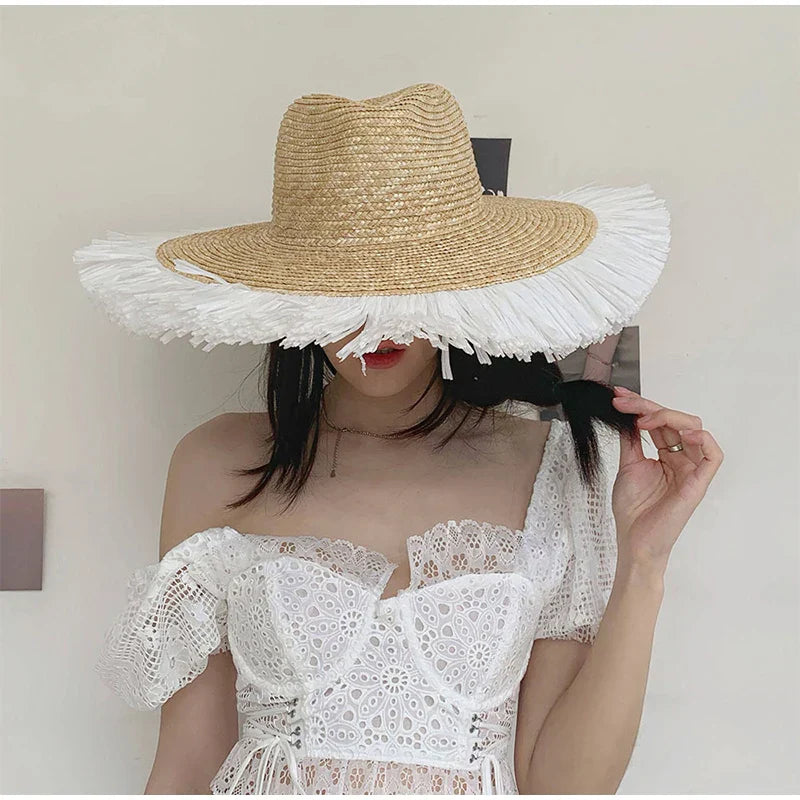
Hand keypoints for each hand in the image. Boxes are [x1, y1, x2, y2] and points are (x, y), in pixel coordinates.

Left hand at [609, 386, 723, 573]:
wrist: (634, 540)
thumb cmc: (633, 510)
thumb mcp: (628, 465)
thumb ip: (631, 440)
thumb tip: (627, 415)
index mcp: (665, 455)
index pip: (659, 422)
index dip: (641, 406)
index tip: (619, 398)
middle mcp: (680, 459)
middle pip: (675, 420)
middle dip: (649, 407)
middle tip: (625, 405)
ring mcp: (691, 469)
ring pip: (694, 429)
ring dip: (669, 417)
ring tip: (644, 419)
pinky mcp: (698, 482)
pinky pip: (713, 455)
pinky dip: (701, 439)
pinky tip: (680, 432)